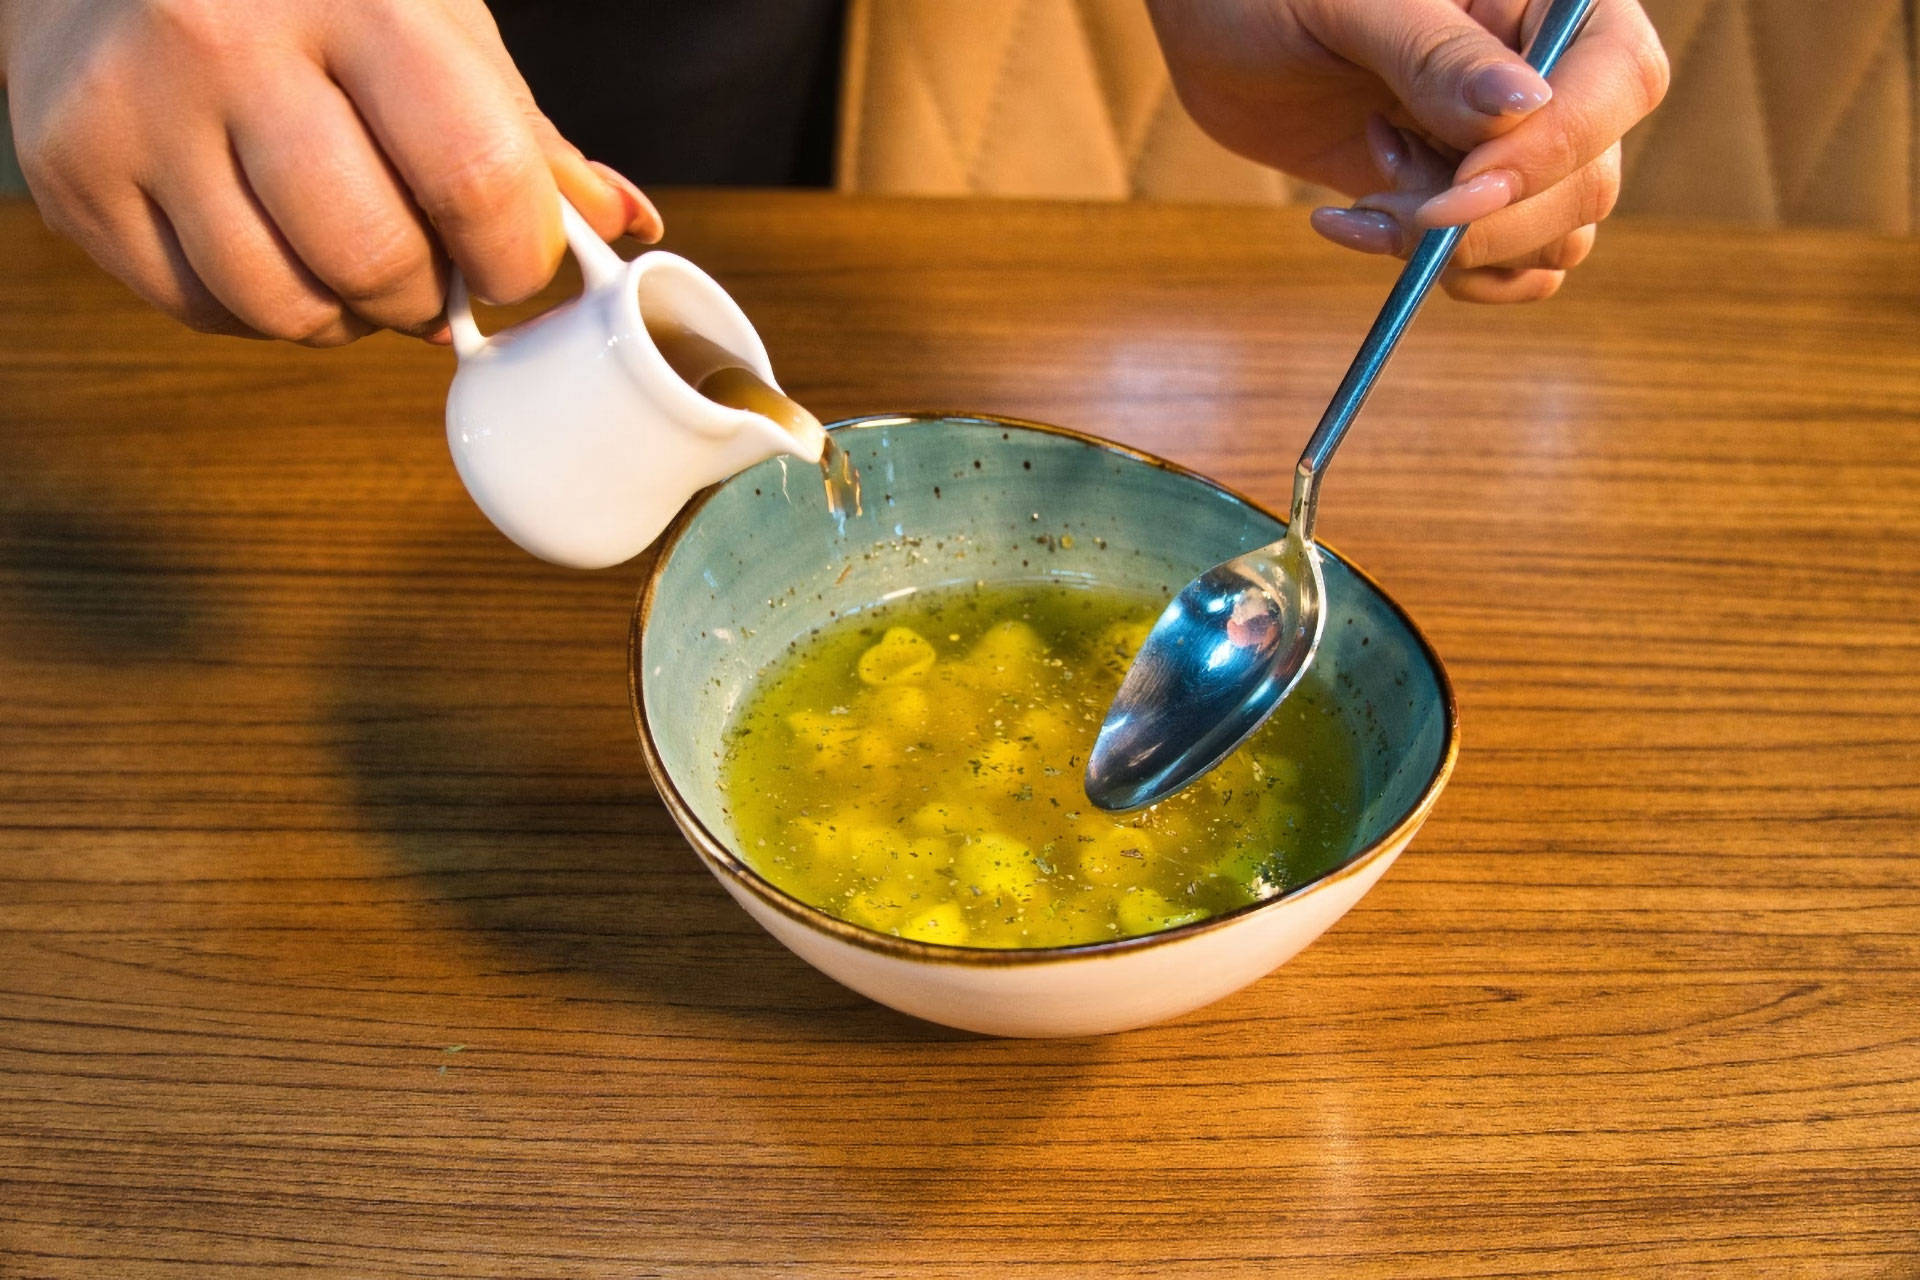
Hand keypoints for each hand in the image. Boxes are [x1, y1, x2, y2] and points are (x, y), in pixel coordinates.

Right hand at [0, 0, 660, 344]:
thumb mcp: (430, 26)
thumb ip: (522, 136)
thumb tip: (625, 231)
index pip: (475, 176)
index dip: (515, 256)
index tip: (510, 263)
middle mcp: (228, 44)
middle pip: (374, 260)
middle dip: (425, 297)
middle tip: (425, 270)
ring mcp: (137, 110)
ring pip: (283, 306)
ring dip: (342, 314)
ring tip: (342, 253)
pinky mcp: (71, 171)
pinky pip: (202, 310)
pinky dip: (256, 309)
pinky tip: (263, 241)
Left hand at [1146, 0, 1668, 301]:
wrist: (1215, 23)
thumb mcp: (1346, 2)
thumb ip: (1435, 53)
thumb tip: (1526, 111)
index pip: (1618, 79)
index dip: (1553, 152)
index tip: (1458, 195)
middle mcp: (1551, 70)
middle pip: (1588, 179)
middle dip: (1483, 219)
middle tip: (1379, 200)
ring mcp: (1512, 141)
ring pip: (1554, 235)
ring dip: (1452, 248)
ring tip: (1362, 194)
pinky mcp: (1464, 194)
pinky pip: (1507, 265)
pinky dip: (1436, 270)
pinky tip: (1351, 222)